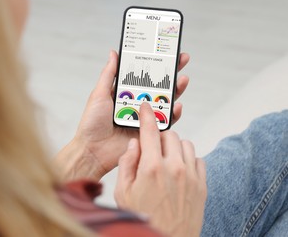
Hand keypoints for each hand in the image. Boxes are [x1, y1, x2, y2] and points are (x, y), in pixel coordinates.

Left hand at [55, 51, 189, 180]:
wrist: (92, 150)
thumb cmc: (92, 123)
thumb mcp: (99, 94)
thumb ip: (108, 75)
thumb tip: (114, 53)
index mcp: (125, 93)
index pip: (143, 75)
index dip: (154, 64)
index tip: (165, 51)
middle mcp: (137, 104)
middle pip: (158, 86)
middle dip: (171, 73)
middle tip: (182, 59)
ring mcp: (145, 117)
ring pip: (165, 102)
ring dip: (176, 90)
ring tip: (182, 80)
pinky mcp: (150, 131)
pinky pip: (166, 122)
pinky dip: (174, 114)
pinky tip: (177, 105)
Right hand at [115, 103, 206, 236]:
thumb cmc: (143, 218)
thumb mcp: (123, 193)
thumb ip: (126, 164)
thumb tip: (133, 145)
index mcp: (151, 167)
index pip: (149, 131)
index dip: (146, 115)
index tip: (145, 106)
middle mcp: (173, 168)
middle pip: (170, 134)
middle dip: (159, 136)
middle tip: (152, 147)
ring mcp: (190, 176)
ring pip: (186, 144)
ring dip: (174, 146)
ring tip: (165, 160)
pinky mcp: (201, 185)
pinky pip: (198, 159)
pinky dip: (188, 159)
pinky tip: (178, 170)